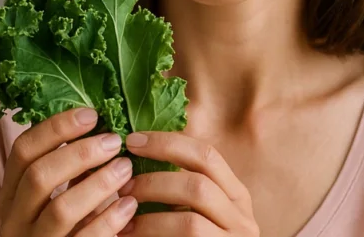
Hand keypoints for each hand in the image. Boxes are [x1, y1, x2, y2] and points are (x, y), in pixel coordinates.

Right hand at [0, 107, 136, 236]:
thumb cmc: (69, 227)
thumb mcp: (58, 196)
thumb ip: (70, 168)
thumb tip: (102, 125)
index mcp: (10, 194)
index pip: (22, 150)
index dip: (56, 127)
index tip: (92, 114)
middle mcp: (14, 219)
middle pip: (38, 175)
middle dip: (80, 153)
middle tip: (114, 141)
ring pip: (61, 209)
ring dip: (98, 183)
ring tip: (125, 168)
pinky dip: (109, 219)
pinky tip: (128, 205)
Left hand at [117, 132, 259, 235]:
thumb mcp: (198, 210)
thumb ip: (179, 185)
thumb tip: (135, 149)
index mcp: (236, 194)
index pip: (206, 155)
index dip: (167, 143)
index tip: (131, 141)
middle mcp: (242, 218)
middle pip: (198, 185)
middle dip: (153, 181)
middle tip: (122, 186)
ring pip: (189, 223)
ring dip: (148, 219)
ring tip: (122, 220)